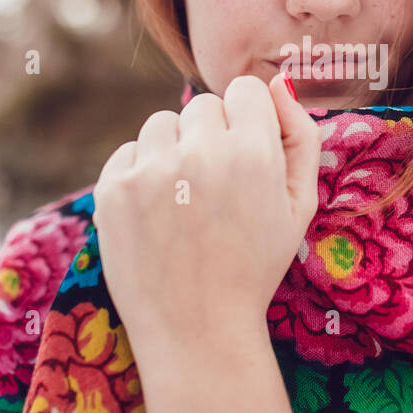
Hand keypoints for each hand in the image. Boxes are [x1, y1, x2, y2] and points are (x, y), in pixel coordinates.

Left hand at [92, 71, 320, 354]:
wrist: (198, 330)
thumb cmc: (255, 266)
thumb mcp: (300, 205)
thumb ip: (300, 136)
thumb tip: (276, 82)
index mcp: (254, 153)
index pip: (245, 89)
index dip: (248, 121)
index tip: (245, 156)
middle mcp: (201, 153)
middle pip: (203, 105)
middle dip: (211, 136)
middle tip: (215, 191)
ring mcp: (151, 170)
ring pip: (162, 124)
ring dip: (173, 151)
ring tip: (184, 204)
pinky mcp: (112, 188)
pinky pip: (128, 152)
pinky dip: (141, 175)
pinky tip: (157, 215)